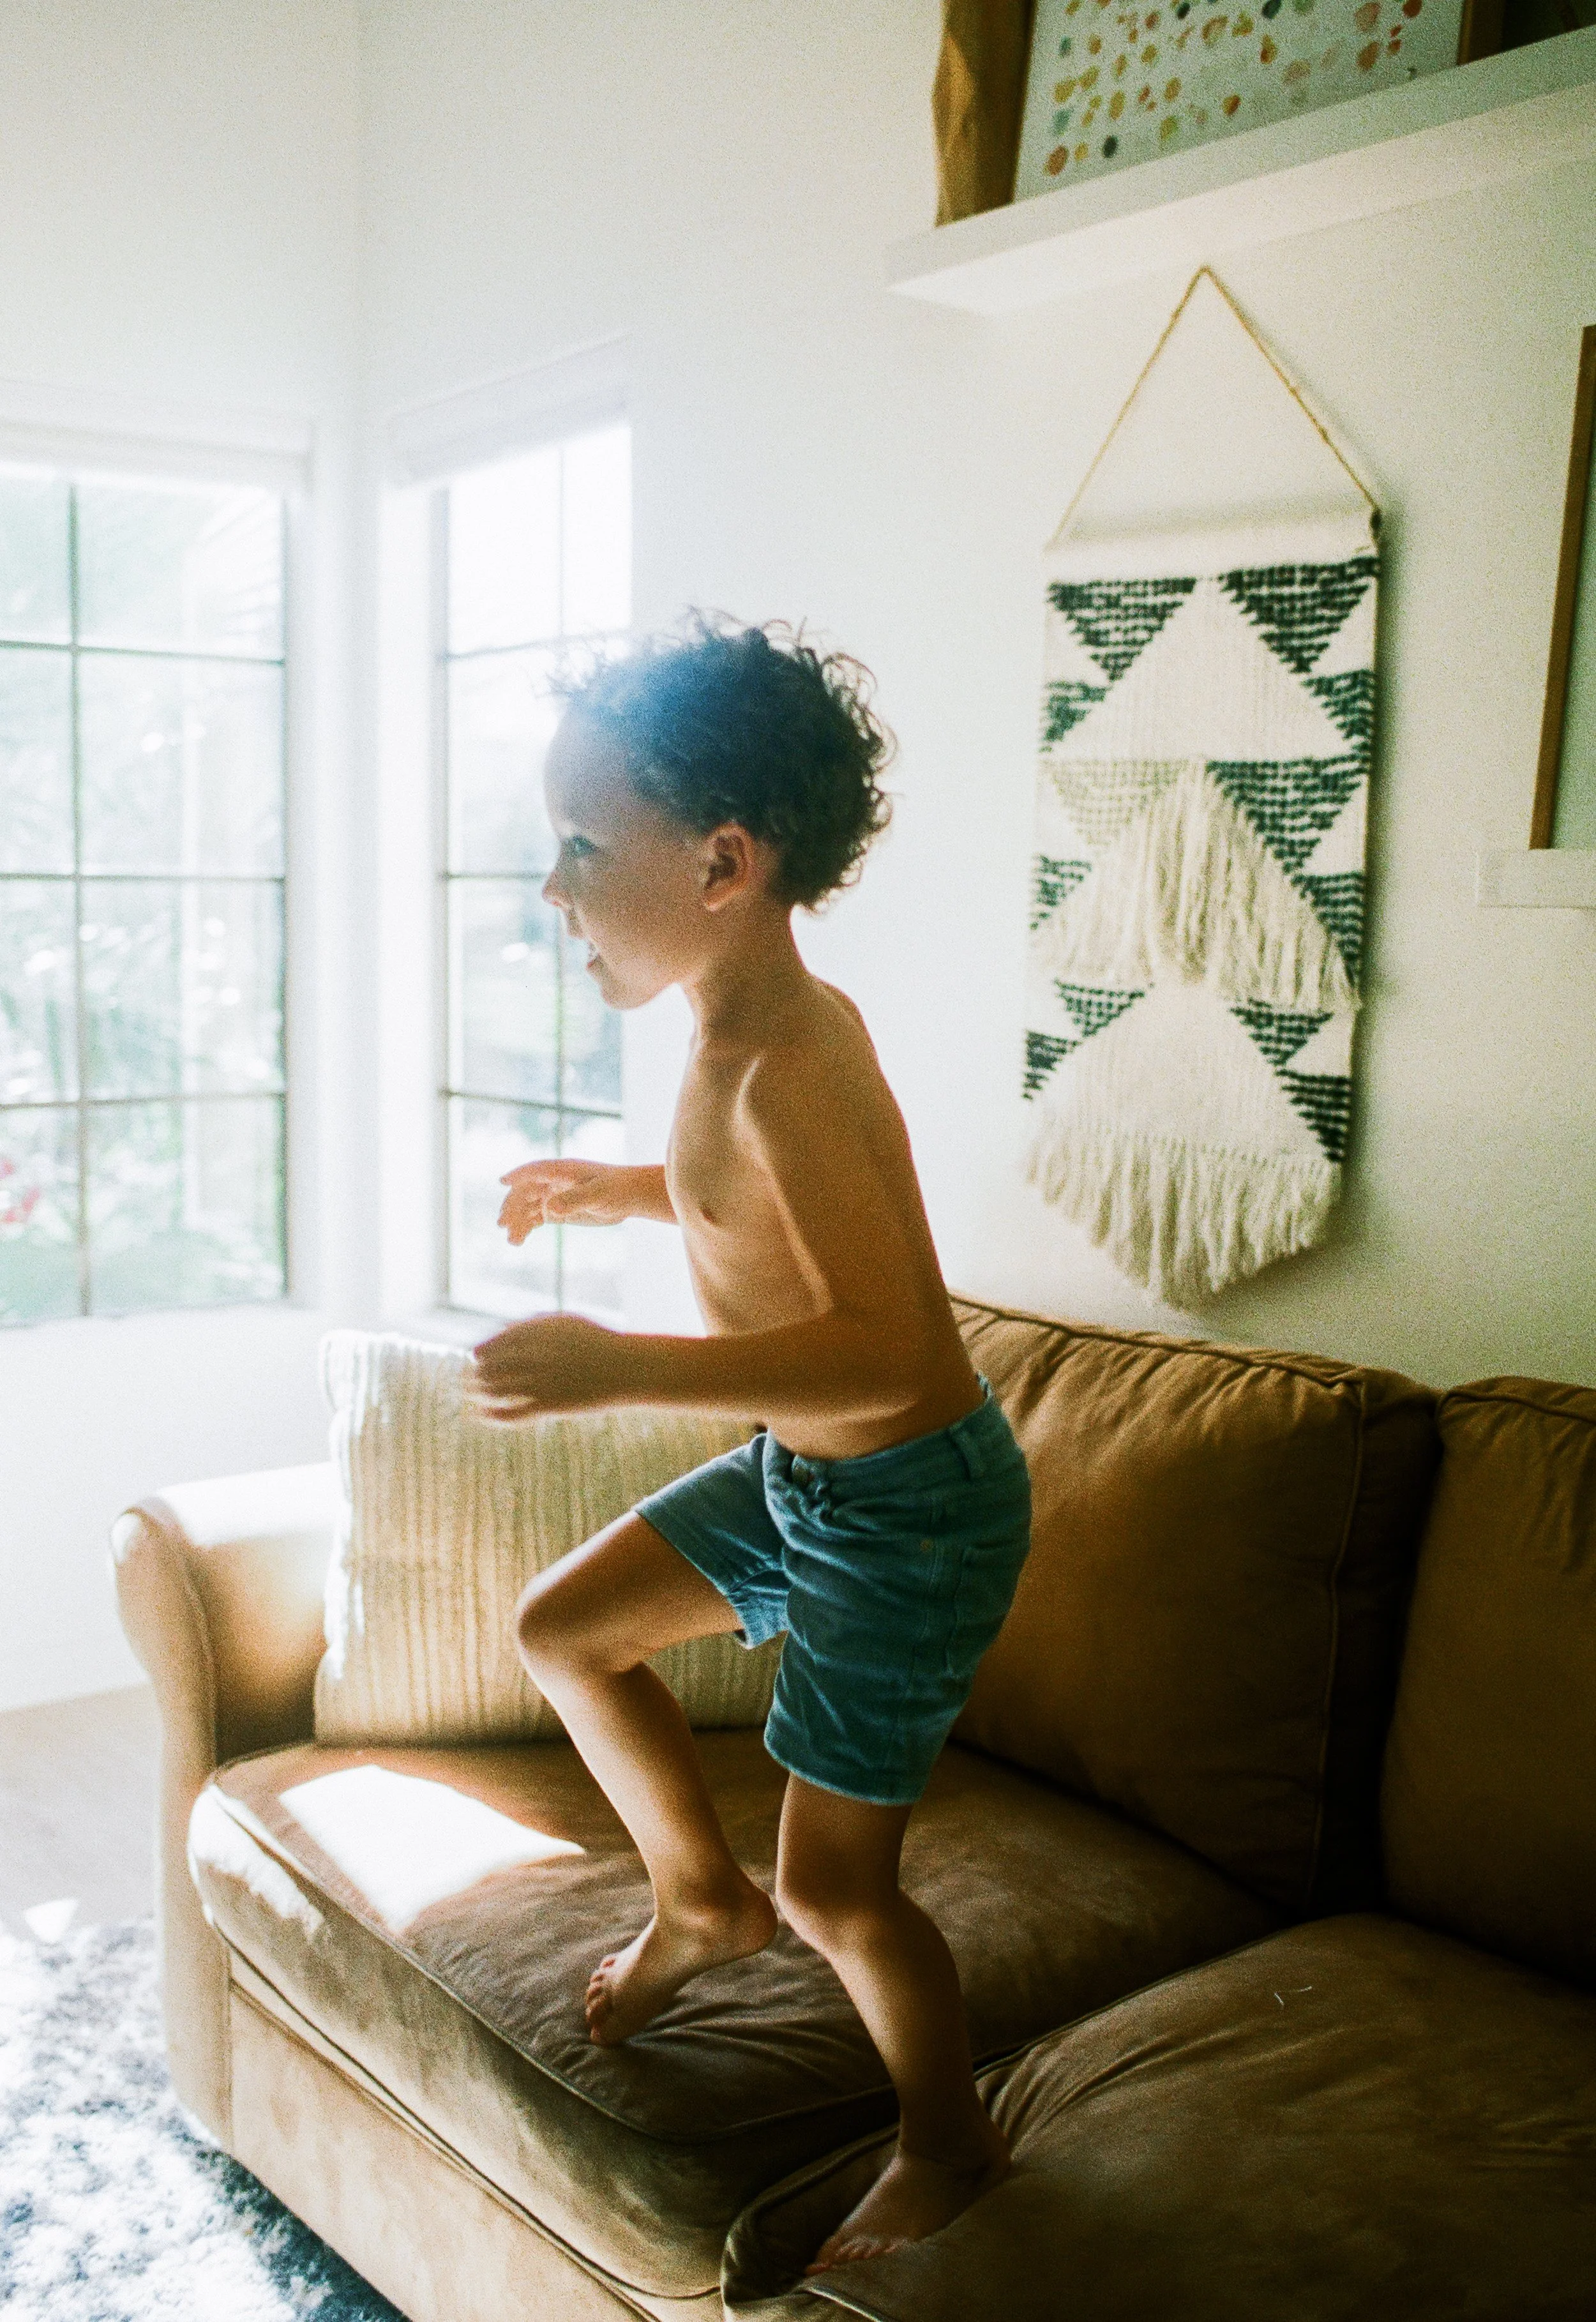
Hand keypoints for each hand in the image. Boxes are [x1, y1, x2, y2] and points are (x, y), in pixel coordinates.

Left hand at [468, 1314, 626, 1420]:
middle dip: (474, 1375)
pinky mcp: (551, 1404)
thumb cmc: (596, 1342)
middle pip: (490, 1368)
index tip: (476, 1358)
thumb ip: (534, 1325)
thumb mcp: (566, 1323)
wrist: (627, 1368)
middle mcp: (535, 1355)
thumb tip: (503, 1329)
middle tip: (465, 1381)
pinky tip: (480, 1417)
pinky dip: (493, 1415)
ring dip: (479, 1393)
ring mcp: (542, 1380)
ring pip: (497, 1389)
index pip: (493, 1345)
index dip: (480, 1353)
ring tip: (471, 1395)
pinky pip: (514, 1412)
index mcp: (537, 1333)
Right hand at [497, 1159, 633, 1244]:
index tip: (502, 1181)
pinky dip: (526, 1227)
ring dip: (517, 1222)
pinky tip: (518, 1240)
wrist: (629, 1196)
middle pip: (525, 1192)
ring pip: (528, 1208)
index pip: (535, 1170)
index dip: (518, 1175)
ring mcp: (554, 1195)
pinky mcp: (558, 1210)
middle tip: (503, 1225)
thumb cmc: (616, 1189)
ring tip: (513, 1241)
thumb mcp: (597, 1194)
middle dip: (512, 1207)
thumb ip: (574, 1200)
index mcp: (562, 1170)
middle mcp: (553, 1181)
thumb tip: (549, 1209)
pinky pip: (536, 1217)